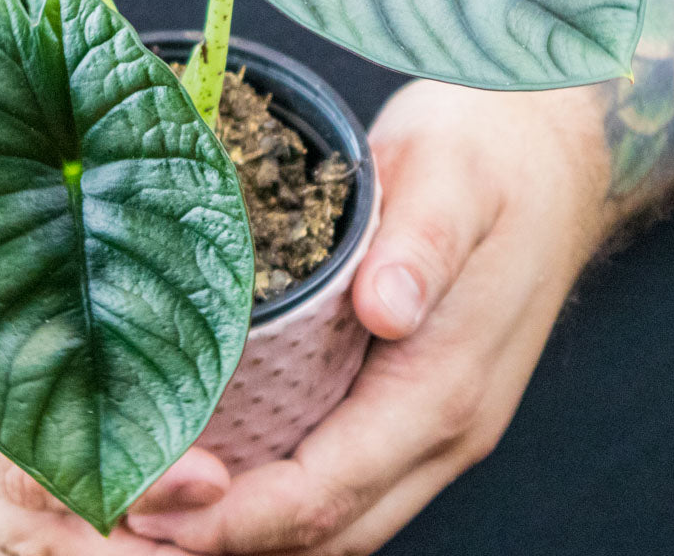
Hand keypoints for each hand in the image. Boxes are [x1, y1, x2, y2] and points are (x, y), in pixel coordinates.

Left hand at [128, 79, 618, 553]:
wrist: (543, 156)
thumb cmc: (489, 162)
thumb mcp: (452, 180)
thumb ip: (423, 246)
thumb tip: (386, 309)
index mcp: (446, 386)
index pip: (331, 490)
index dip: (239, 516)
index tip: (154, 506)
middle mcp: (444, 426)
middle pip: (330, 530)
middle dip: (227, 538)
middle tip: (130, 513)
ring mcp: (433, 421)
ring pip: (340, 517)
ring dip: (252, 528)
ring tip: (160, 504)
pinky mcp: (416, 401)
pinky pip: (346, 480)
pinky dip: (281, 496)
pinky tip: (226, 465)